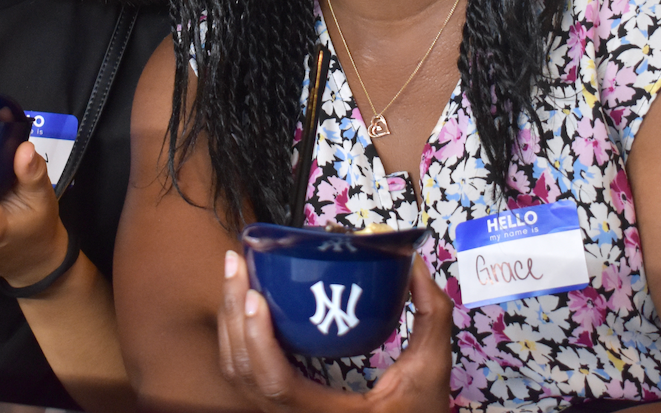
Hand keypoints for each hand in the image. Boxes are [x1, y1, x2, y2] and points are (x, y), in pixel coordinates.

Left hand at [217, 250, 452, 412]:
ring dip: (230, 321)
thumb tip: (411, 264)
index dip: (257, 339)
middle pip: (243, 371)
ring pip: (237, 372)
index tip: (255, 296)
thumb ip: (430, 316)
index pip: (275, 383)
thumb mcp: (430, 371)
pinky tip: (246, 302)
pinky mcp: (281, 405)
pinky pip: (246, 373)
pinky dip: (239, 336)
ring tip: (236, 273)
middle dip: (232, 312)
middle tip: (236, 262)